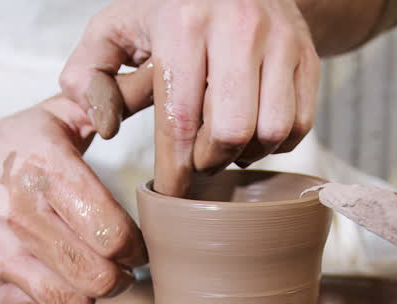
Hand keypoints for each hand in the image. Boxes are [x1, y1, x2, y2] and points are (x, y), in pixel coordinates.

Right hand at [0, 75, 152, 303]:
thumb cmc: (8, 146)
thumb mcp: (54, 116)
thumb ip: (106, 107)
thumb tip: (153, 88)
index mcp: (45, 168)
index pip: (111, 231)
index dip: (136, 247)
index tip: (137, 245)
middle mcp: (18, 211)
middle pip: (98, 275)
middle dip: (121, 276)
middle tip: (121, 266)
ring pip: (72, 302)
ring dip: (92, 296)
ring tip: (93, 277)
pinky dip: (59, 302)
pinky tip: (58, 279)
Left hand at [60, 0, 321, 195]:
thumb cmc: (170, 11)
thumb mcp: (116, 28)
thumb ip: (89, 75)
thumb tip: (103, 126)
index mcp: (184, 23)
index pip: (181, 120)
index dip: (175, 169)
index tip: (170, 192)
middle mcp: (238, 26)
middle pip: (231, 131)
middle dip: (210, 160)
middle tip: (197, 159)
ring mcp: (280, 40)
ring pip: (272, 130)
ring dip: (246, 153)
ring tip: (224, 144)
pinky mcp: (307, 54)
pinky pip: (300, 124)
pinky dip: (275, 142)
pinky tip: (252, 131)